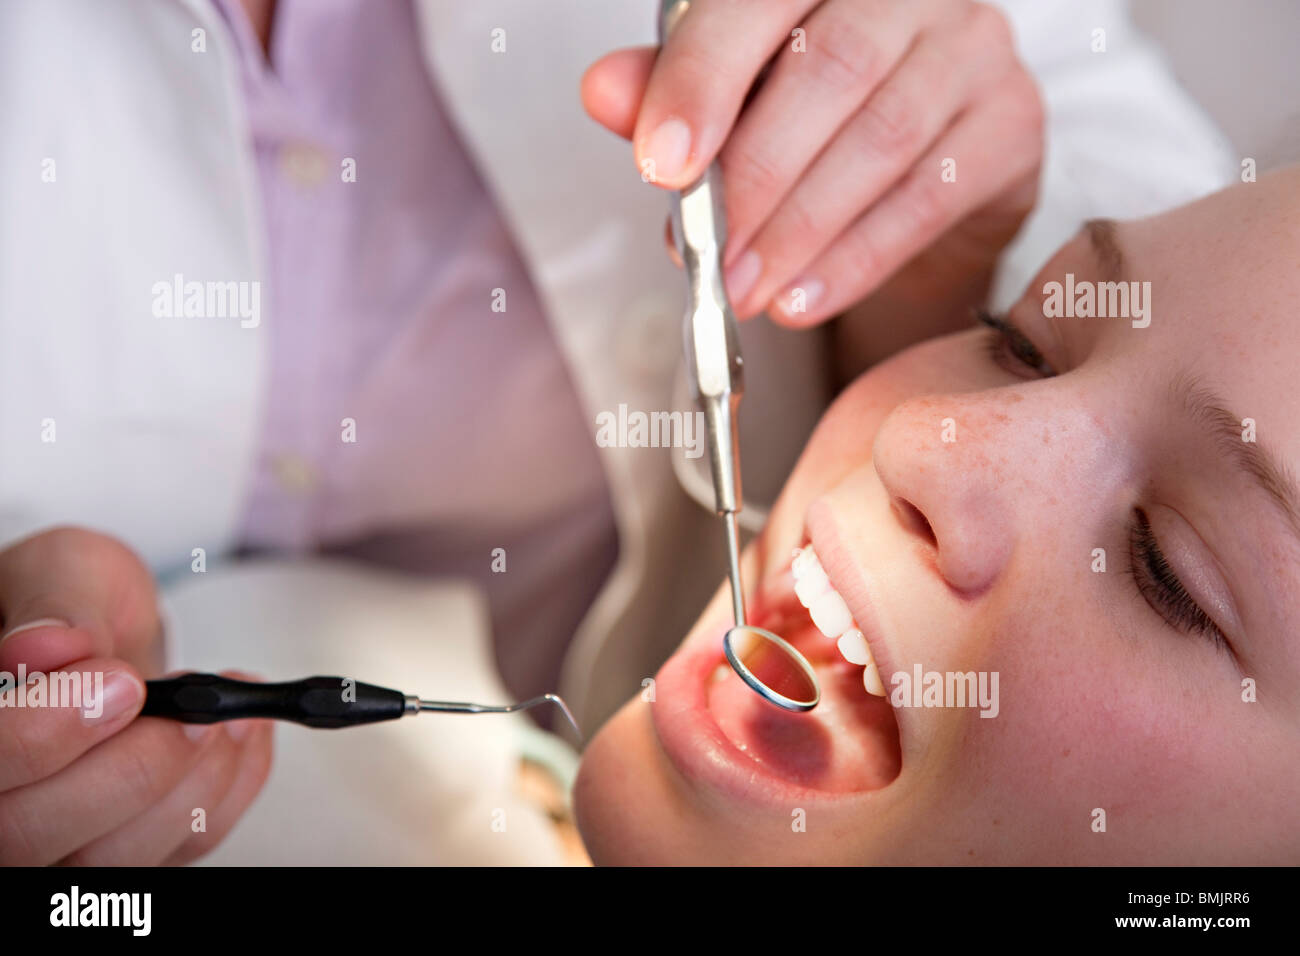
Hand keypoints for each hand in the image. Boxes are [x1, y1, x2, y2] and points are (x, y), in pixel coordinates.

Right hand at [0, 527, 271, 864]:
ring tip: (224, 711)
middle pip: (32, 834)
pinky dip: (230, 786)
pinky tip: (243, 727)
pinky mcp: (134, 844)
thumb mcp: (60, 570)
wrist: (111, 632)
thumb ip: (54, 601)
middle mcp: (0, 805)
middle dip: (130, 767)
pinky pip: (182, 847)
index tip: (121, 684)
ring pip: (109, 859)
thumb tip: (46, 648)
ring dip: (188, 782)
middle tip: (187, 705)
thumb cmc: (75, 605)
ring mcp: (61, 838)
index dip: (44, 736)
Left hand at [582, 0, 1042, 326]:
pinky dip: (856, 258)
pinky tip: (803, 297)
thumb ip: (672, 89)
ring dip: (799, 229)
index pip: (757, 2)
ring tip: (743, 289)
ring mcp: (973, 49)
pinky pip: (931, 197)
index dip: (702, 80)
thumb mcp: (733, 101)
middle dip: (755, 177)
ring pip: (883, 138)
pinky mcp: (1012, 124)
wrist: (923, 173)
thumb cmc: (816, 123)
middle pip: (832, 70)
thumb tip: (604, 91)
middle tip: (707, 254)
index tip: (660, 165)